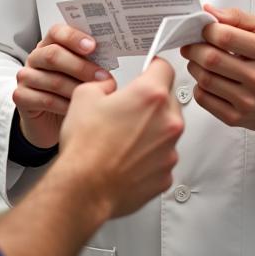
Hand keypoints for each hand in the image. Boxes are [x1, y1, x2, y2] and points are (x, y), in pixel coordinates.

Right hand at [12, 23, 113, 148]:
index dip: (75, 37)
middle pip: (54, 55)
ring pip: (52, 79)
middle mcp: (36, 57)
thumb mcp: (81, 73)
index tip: (93, 46)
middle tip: (103, 78)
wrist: (51, 121)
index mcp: (50, 44)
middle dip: (81, 67)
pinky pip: (44, 99)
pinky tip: (77, 110)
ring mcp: (26, 76)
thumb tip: (112, 53)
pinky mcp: (21, 96)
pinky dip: (64, 105)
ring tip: (95, 97)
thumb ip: (90, 61)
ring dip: (77, 89)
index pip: (58, 32)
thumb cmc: (70, 92)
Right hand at [58, 58, 183, 219]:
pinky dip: (149, 155)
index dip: (153, 66)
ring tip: (123, 137)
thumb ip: (104, 84)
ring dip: (151, 129)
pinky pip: (162, 156)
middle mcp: (168, 122)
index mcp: (151, 95)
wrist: (84, 189)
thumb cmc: (85, 146)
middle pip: (168, 100)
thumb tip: (108, 88)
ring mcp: (170, 151)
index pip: (165, 68)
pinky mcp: (166, 175)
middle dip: (151, 101)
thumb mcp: (85, 95)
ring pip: (167, 130)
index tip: (149, 70)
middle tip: (127, 109)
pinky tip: (127, 157)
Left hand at [180, 5, 254, 132]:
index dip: (206, 30)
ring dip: (194, 65)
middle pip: (210, 59)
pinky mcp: (237, 117)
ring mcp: (248, 101)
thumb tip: (210, 12)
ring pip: (204, 79)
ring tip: (199, 60)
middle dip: (194, 47)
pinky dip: (198, 86)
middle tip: (192, 43)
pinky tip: (207, 78)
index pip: (224, 37)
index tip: (202, 29)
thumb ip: (238, 17)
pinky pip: (203, 99)